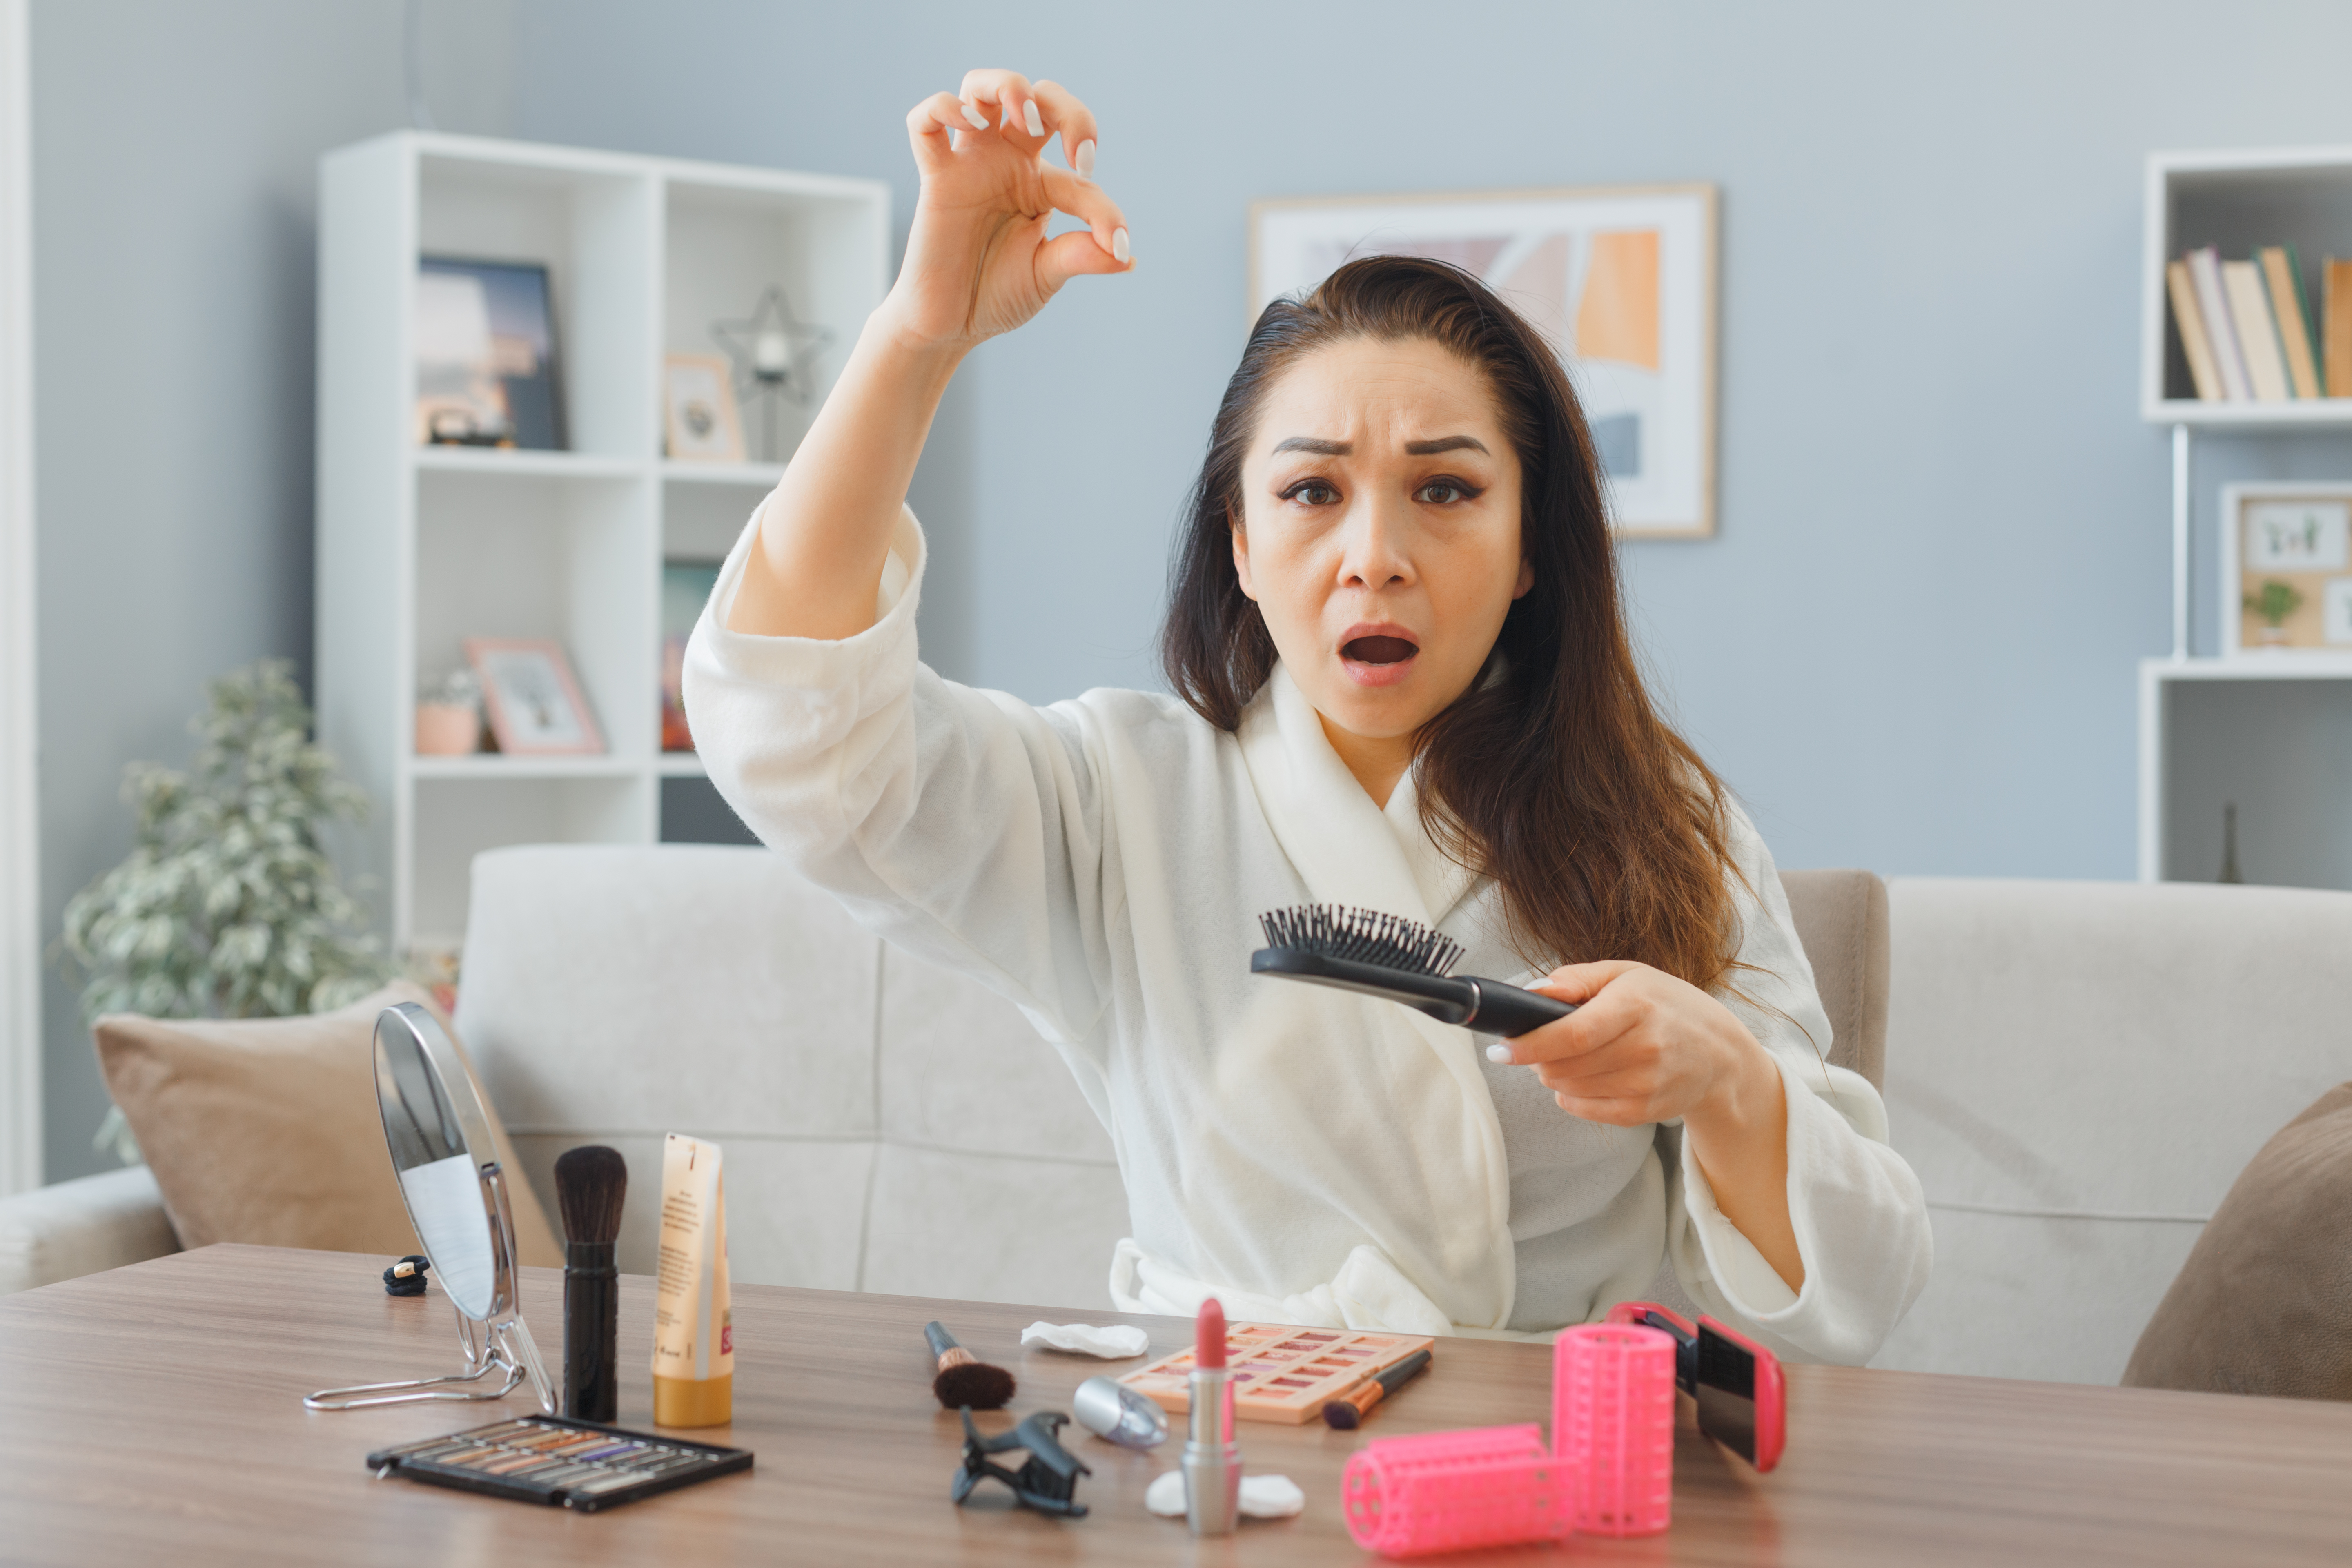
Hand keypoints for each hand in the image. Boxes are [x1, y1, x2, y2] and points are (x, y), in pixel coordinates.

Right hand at [885, 69, 1131, 350]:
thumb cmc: (996, 295)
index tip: (1114, 244)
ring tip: (1026, 118)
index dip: (1105, 207)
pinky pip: (925, 121)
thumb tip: (1128, 257)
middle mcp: (1005, 163)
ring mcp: (969, 164)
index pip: (1079, 174)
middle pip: (1035, 96)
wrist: (951, 326)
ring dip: (1008, 86)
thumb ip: (1082, 255)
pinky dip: (944, 108)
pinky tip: (971, 125)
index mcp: (1038, 184)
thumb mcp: (1047, 274)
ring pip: (980, 87)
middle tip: (1078, 154)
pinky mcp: (935, 177)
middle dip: (1065, 109)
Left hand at [1490, 961, 1773, 1130]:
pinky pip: (1585, 1109)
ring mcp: (1646, 1084)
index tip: (1499, 1048)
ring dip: (1553, 1074)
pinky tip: (1584, 1077)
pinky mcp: (1645, 1112)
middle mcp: (1644, 1048)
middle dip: (1537, 1058)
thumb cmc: (1666, 1006)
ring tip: (1566, 1056)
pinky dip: (1571, 1095)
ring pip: (1569, 1088)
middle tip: (1537, 1045)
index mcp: (1636, 1006)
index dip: (1530, 1044)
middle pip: (1564, 1065)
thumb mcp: (1626, 975)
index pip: (1572, 1033)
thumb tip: (1529, 994)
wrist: (1722, 1055)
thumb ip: (1575, 980)